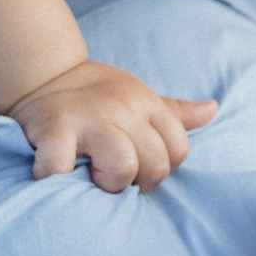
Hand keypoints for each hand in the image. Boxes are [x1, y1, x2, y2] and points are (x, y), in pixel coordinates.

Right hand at [8, 57, 218, 192]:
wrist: (43, 74)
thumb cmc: (95, 95)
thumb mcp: (138, 96)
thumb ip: (173, 112)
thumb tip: (212, 109)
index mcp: (145, 102)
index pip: (179, 149)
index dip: (163, 168)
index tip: (139, 168)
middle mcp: (122, 108)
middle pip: (156, 164)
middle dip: (138, 181)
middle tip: (113, 175)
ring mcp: (88, 119)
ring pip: (123, 166)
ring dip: (107, 182)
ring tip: (91, 176)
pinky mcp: (54, 131)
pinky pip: (66, 167)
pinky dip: (59, 178)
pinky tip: (57, 174)